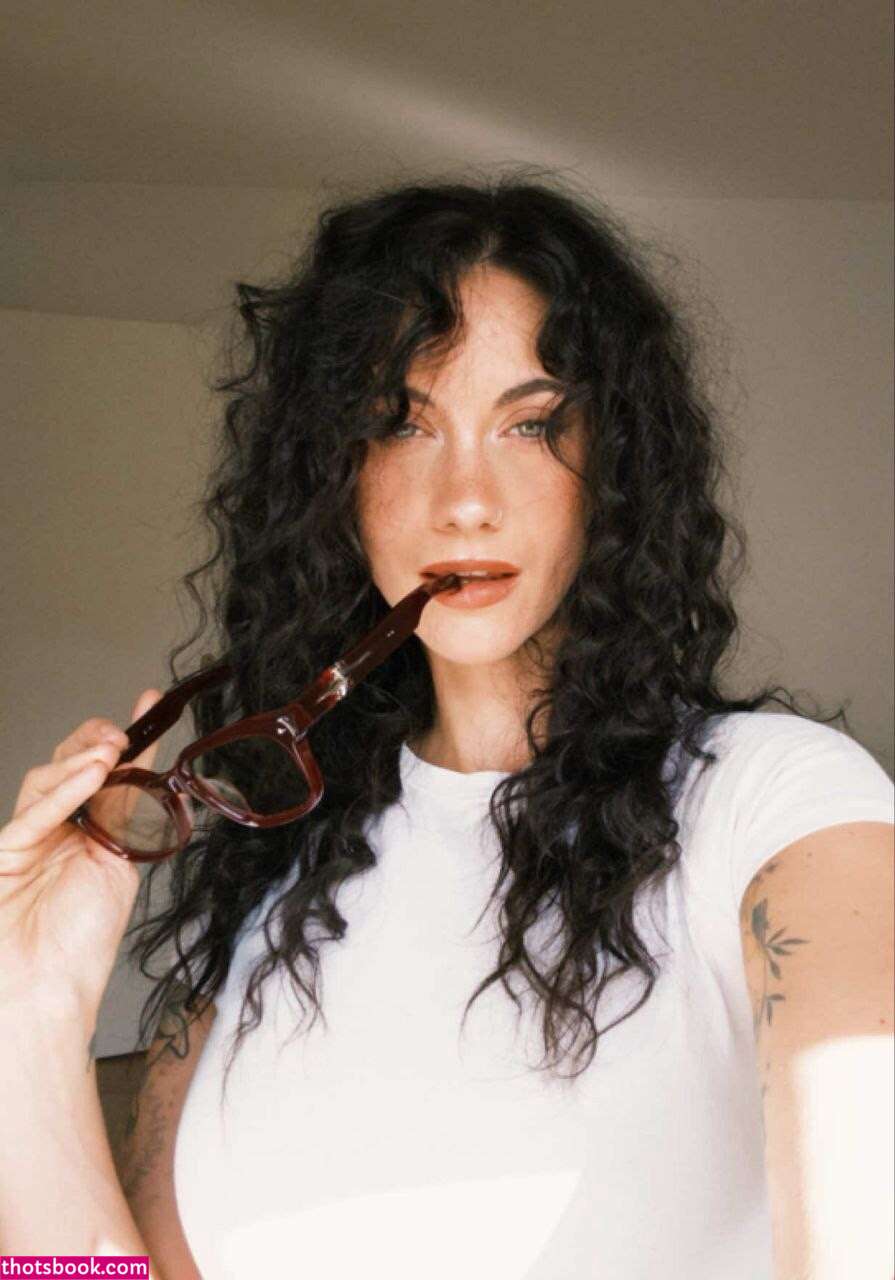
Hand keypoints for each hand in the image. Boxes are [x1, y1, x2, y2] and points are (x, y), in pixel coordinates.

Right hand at [0, 689, 163, 1027]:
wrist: (48, 991)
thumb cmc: (79, 941)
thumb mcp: (121, 864)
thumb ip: (130, 817)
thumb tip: (151, 771)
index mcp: (83, 830)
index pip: (103, 771)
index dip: (127, 735)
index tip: (150, 703)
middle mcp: (52, 828)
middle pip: (66, 766)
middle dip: (94, 741)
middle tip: (121, 733)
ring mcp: (24, 839)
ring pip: (44, 782)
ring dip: (79, 762)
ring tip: (110, 752)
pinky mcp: (3, 855)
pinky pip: (31, 817)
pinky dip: (62, 795)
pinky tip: (88, 777)